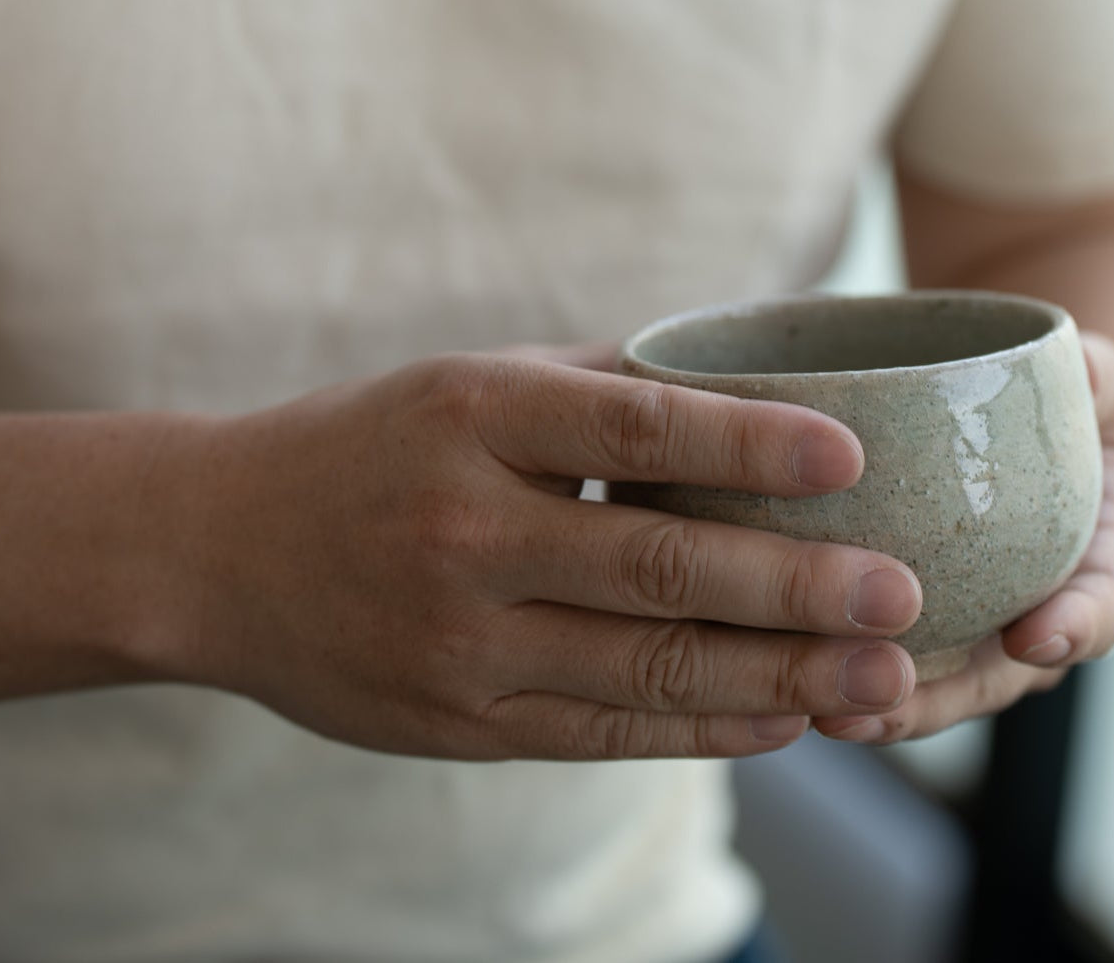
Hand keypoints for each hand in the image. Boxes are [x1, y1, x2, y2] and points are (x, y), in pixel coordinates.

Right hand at [156, 346, 922, 760]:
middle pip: (655, 566)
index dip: (745, 443)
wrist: (211, 550)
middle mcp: (464, 531)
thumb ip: (595, 388)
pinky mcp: (455, 723)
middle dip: (792, 587)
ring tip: (879, 681)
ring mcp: (457, 641)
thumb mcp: (464, 383)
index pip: (630, 428)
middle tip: (902, 596)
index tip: (849, 455)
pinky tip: (780, 720)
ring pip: (643, 667)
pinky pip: (601, 729)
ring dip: (774, 679)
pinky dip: (700, 727)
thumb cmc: (365, 446)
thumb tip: (741, 386)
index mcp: (471, 418)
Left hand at [814, 333, 1113, 743]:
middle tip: (881, 708)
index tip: (1035, 636)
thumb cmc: (1073, 408)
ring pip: (932, 688)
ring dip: (880, 708)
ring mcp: (973, 629)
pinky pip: (878, 659)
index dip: (1077, 626)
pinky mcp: (911, 620)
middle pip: (996, 677)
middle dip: (940, 700)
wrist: (1041, 436)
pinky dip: (834, 673)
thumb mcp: (1098, 382)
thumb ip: (1098, 379)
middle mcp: (1038, 613)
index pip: (1106, 604)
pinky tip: (778, 678)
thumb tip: (1083, 370)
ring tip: (823, 715)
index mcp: (1101, 560)